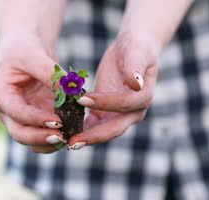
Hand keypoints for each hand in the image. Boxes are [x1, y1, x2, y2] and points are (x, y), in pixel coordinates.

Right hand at [0, 31, 64, 152]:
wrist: (25, 48)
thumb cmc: (25, 47)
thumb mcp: (35, 55)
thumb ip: (51, 74)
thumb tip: (71, 93)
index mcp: (1, 94)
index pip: (16, 113)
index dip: (36, 119)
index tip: (58, 122)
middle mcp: (8, 111)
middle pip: (20, 134)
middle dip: (40, 139)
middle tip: (62, 138)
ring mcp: (21, 118)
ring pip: (31, 141)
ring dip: (49, 143)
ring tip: (69, 139)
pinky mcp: (35, 119)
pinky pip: (44, 134)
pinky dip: (57, 137)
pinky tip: (73, 133)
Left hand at [67, 32, 159, 149]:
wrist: (133, 49)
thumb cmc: (135, 47)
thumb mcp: (136, 52)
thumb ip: (135, 67)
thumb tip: (136, 84)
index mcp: (143, 97)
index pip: (123, 104)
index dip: (103, 102)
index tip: (81, 99)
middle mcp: (134, 112)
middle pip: (114, 128)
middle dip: (93, 136)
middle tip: (73, 143)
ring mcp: (120, 116)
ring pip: (102, 132)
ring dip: (85, 138)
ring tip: (65, 143)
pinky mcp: (106, 114)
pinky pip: (93, 126)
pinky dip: (80, 129)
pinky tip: (64, 132)